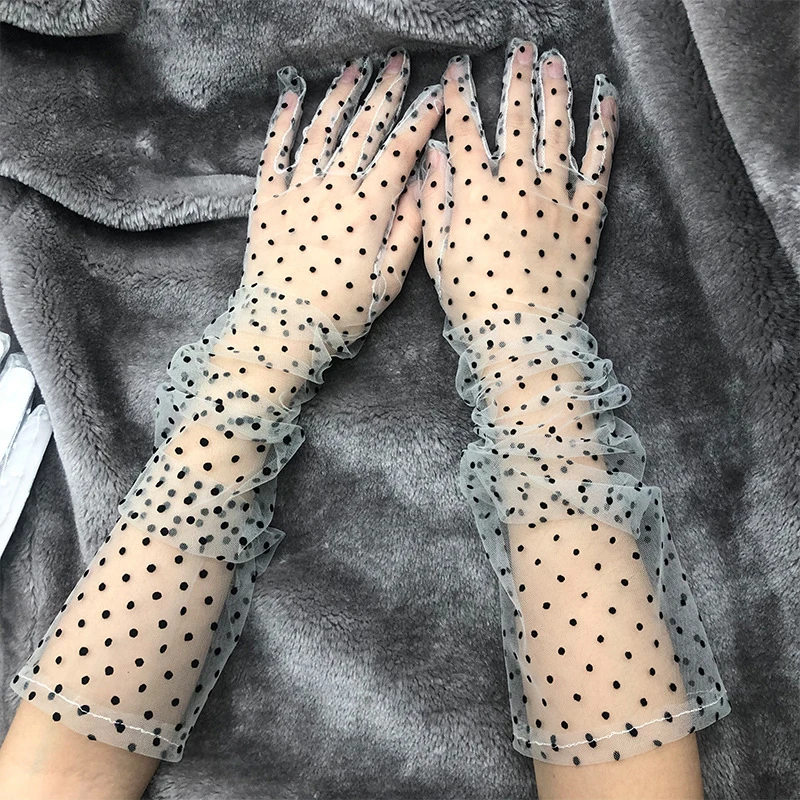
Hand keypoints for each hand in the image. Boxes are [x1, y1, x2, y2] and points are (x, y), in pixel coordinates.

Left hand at [243, 51, 442, 344]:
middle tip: (397, 63)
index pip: (399, 152)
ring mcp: (296, 193)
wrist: (283, 330)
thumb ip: (409, 227)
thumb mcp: (388, 280)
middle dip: (383, 93)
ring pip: (321, 131)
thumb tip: (424, 181)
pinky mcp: (267, 201)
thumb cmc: (341, 312)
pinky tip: (293, 96)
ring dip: (341, 96)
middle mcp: (331, 191)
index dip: (419, 120)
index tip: (436, 95)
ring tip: (356, 68)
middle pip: (361, 131)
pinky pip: (274, 152)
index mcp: (367, 211)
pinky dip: (283, 121)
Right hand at [418, 40, 617, 324]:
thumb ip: (435, 201)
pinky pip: (599, 161)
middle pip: (517, 119)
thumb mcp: (439, 255)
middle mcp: (518, 184)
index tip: (456, 71)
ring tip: (553, 60)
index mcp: (476, 194)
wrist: (523, 336)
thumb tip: (433, 157)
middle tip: (518, 49)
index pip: (465, 131)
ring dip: (555, 89)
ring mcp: (556, 196)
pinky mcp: (587, 214)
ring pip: (557, 129)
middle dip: (516, 78)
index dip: (459, 96)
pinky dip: (604, 126)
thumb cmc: (474, 303)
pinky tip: (605, 97)